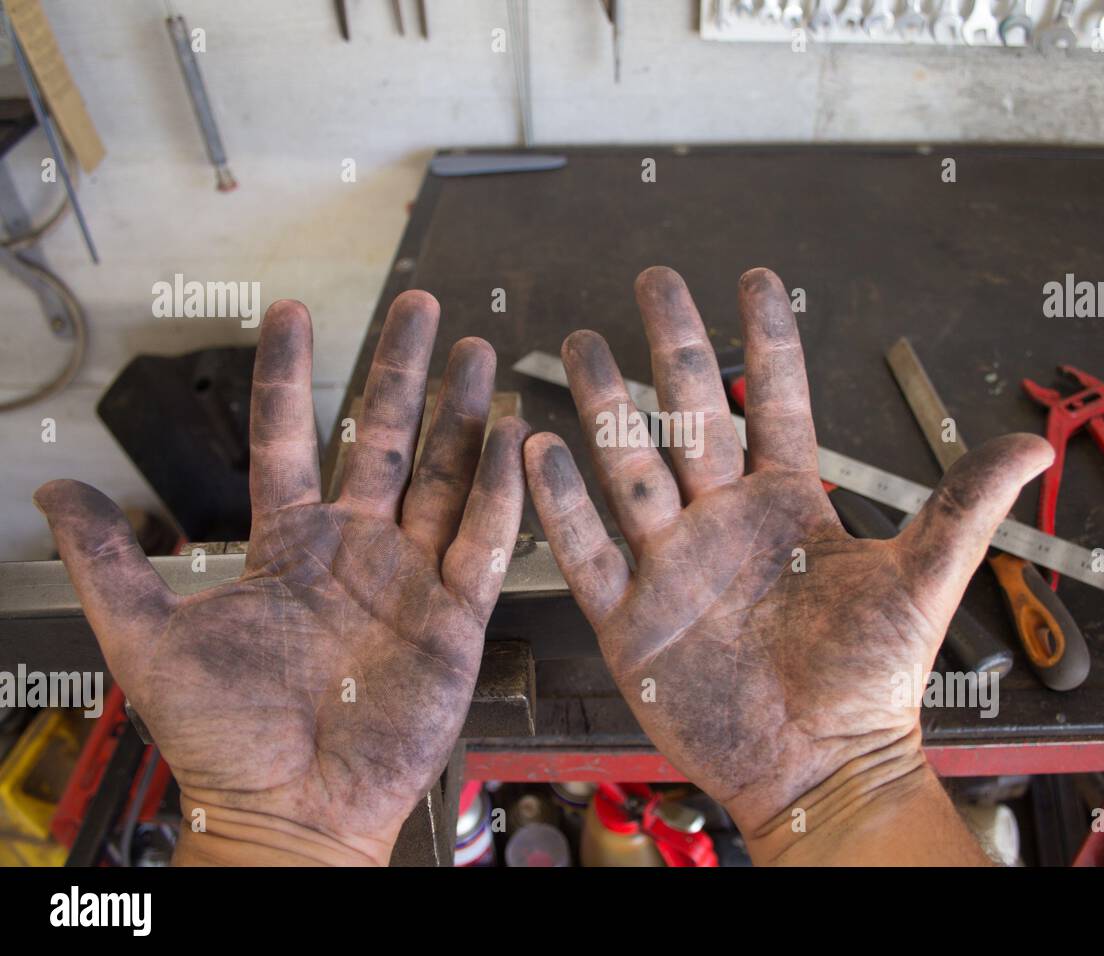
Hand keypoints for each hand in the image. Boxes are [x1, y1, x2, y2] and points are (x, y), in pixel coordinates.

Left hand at [35, 292, 528, 865]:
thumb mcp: (149, 642)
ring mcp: (410, 578)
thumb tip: (56, 492)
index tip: (294, 311)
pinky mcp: (454, 617)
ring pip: (443, 477)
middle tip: (423, 309)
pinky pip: (482, 542)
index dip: (291, 375)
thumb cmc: (223, 738)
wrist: (291, 810)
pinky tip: (516, 440)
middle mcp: (357, 550)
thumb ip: (109, 564)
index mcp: (290, 546)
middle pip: (385, 440)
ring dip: (461, 416)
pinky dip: (501, 491)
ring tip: (476, 356)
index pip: (290, 439)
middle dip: (405, 372)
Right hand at [524, 267, 1050, 858]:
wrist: (819, 769)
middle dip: (672, 345)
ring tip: (581, 347)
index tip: (754, 278)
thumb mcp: (921, 583)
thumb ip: (961, 507)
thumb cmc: (871, 683)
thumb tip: (1032, 444)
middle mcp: (725, 521)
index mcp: (790, 503)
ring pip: (630, 468)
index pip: (776, 401)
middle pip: (691, 414)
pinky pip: (588, 551)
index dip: (767, 339)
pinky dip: (561, 504)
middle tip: (653, 280)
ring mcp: (673, 564)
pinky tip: (538, 451)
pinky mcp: (632, 617)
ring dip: (605, 408)